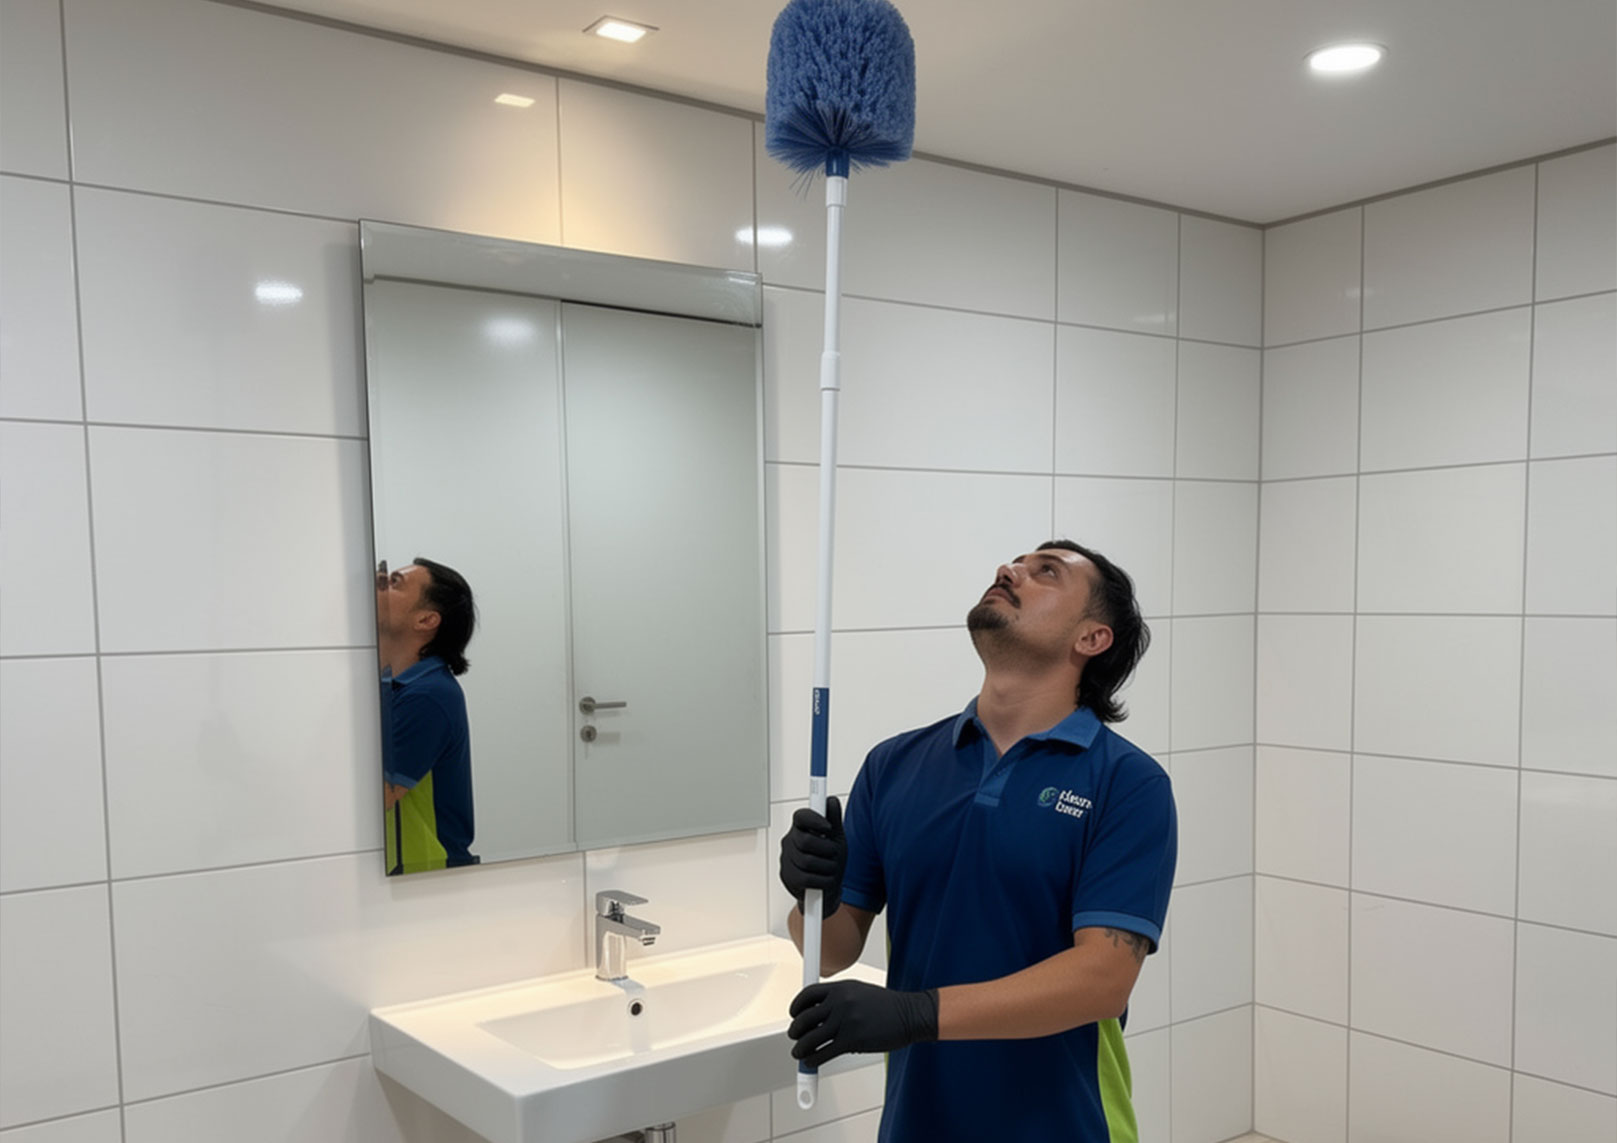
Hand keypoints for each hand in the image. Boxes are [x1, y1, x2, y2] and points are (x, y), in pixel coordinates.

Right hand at [779, 796, 845, 915]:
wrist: (827, 889)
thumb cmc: (830, 861)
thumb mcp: (836, 839)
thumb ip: (834, 819)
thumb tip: (831, 800)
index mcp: (800, 828)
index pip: (801, 816)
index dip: (814, 819)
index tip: (828, 827)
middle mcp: (790, 842)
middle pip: (806, 841)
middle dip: (826, 849)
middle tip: (834, 853)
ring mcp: (786, 860)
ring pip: (808, 861)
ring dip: (827, 867)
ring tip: (831, 868)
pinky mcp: (788, 878)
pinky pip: (806, 879)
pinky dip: (823, 881)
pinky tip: (826, 880)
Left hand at [787, 979, 938, 1067]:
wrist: (910, 1015)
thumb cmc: (888, 1006)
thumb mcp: (860, 992)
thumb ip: (840, 998)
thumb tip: (820, 1013)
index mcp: (841, 988)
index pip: (807, 994)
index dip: (795, 1006)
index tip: (793, 1014)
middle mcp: (840, 1002)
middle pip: (803, 1018)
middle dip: (794, 1031)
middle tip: (793, 1036)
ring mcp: (845, 1021)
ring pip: (809, 1038)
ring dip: (799, 1049)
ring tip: (798, 1053)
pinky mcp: (852, 1041)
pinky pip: (823, 1053)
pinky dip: (813, 1060)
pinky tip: (812, 1062)